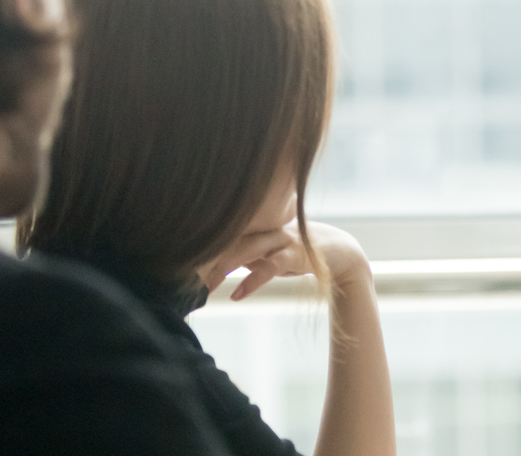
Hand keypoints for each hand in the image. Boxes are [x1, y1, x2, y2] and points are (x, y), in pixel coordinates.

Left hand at [195, 221, 371, 300]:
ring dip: (223, 266)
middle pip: (229, 236)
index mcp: (258, 224)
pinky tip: (236, 296)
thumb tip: (221, 266)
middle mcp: (268, 226)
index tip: (178, 262)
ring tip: (205, 285)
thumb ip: (248, 255)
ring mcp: (282, 238)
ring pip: (246, 248)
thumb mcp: (269, 253)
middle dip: (205, 255)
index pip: (223, 231)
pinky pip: (270, 266)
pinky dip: (251, 281)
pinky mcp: (297, 253)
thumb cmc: (302, 252)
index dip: (201, 245)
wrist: (343, 254)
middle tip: (182, 275)